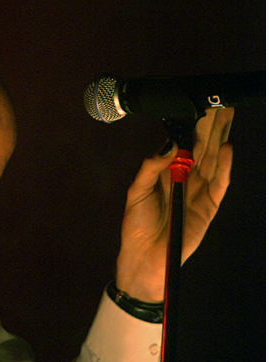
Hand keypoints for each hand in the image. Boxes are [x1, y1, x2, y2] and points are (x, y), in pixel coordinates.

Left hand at [115, 108, 233, 301]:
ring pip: (212, 159)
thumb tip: (168, 144)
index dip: (190, 125)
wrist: (144, 258)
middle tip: (219, 103)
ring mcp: (198, 192)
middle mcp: (185, 178)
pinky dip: (223, 167)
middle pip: (201, 147)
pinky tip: (226, 148)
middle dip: (210, 125)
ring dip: (219, 138)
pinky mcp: (208, 207)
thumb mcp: (136, 192)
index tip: (197, 105)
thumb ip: (150, 168)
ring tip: (226, 115)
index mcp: (167, 172)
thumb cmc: (136, 225)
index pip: (182, 143)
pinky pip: (218, 184)